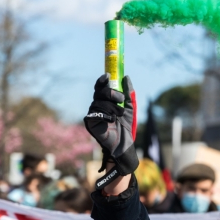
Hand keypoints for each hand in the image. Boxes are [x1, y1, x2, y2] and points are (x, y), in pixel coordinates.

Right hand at [84, 74, 138, 189]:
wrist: (124, 143)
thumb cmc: (126, 126)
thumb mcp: (129, 107)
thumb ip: (128, 93)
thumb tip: (126, 77)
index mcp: (104, 101)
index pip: (100, 87)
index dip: (102, 80)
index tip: (108, 75)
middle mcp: (97, 106)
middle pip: (98, 92)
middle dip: (110, 93)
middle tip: (120, 99)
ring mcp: (92, 114)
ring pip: (98, 102)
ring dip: (111, 106)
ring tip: (118, 114)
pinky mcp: (90, 123)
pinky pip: (95, 113)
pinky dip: (105, 114)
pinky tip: (111, 119)